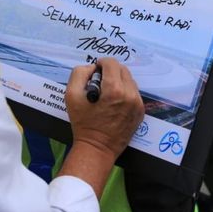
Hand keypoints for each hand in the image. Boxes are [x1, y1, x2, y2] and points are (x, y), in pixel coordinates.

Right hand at [58, 58, 143, 197]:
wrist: (97, 148)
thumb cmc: (83, 123)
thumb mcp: (71, 95)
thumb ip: (79, 74)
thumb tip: (92, 68)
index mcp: (114, 89)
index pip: (111, 63)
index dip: (100, 64)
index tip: (95, 73)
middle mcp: (130, 94)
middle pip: (122, 69)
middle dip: (110, 71)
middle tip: (100, 84)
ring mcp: (138, 103)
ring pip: (129, 80)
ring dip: (118, 81)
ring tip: (107, 94)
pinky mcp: (141, 111)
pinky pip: (134, 92)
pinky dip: (125, 92)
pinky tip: (114, 103)